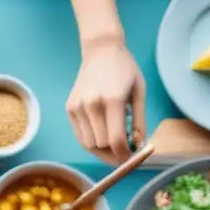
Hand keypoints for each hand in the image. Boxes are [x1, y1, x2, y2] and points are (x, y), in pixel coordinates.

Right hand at [66, 37, 146, 162]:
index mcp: (112, 101)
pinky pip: (80, 135)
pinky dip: (91, 141)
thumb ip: (140, 122)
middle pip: (101, 145)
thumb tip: (139, 146)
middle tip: (125, 152)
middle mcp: (91, 105)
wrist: (101, 50)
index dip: (124, 155)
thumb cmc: (125, 69)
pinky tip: (101, 136)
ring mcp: (77, 107)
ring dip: (102, 149)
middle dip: (114, 153)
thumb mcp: (139, 93)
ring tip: (113, 144)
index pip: (116, 140)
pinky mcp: (70, 108)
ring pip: (89, 144)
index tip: (131, 159)